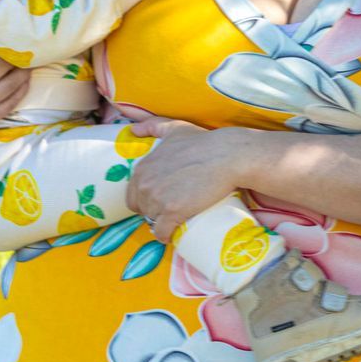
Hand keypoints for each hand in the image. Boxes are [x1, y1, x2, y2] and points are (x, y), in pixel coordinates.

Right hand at [0, 15, 30, 140]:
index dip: (2, 35)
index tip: (11, 27)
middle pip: (6, 63)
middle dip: (17, 51)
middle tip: (27, 40)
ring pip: (14, 82)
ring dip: (25, 68)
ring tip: (31, 56)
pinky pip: (13, 101)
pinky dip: (23, 88)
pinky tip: (26, 77)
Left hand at [126, 124, 248, 243]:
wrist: (226, 156)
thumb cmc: (203, 142)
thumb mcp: (174, 128)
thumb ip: (153, 126)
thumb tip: (133, 129)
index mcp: (142, 168)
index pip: (133, 195)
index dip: (147, 200)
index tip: (161, 201)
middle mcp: (145, 184)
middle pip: (142, 210)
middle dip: (154, 211)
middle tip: (171, 210)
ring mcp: (157, 199)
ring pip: (152, 221)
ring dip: (162, 223)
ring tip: (176, 219)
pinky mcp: (172, 212)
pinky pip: (161, 232)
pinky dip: (166, 235)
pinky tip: (173, 234)